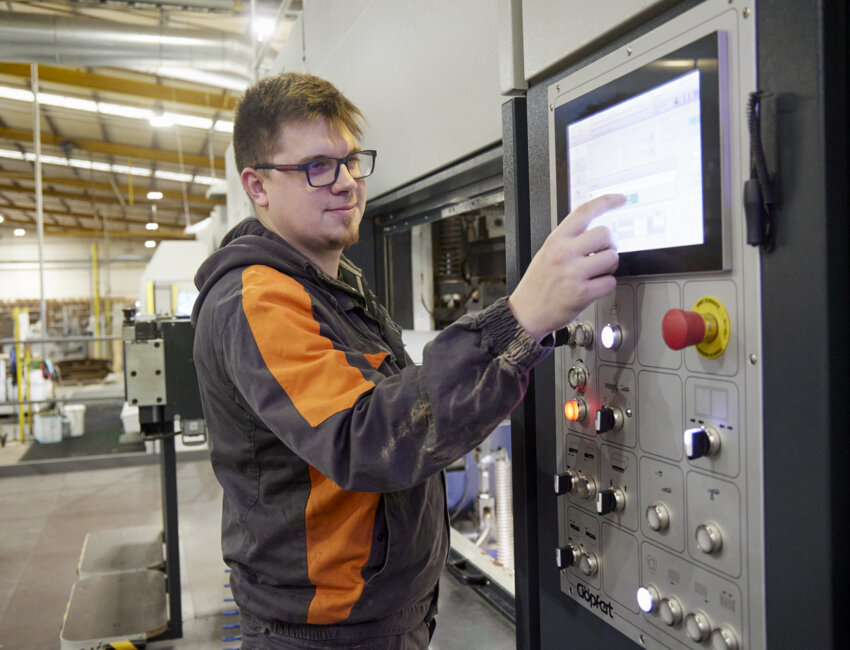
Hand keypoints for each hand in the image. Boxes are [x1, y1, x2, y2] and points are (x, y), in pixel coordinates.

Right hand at [508, 194, 624, 341]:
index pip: (584, 212)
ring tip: (596, 273)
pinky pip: (610, 282)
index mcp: (556, 240)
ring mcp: (574, 274)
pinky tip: (593, 287)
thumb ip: (569, 240)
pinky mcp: (582, 293)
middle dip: (609, 244)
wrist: (526, 312)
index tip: (620, 199)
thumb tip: (596, 232)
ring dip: (609, 266)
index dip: (606, 202)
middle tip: (602, 253)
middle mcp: (564, 254)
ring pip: (612, 258)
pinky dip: (606, 285)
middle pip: (605, 234)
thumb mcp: (547, 253)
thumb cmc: (538, 284)